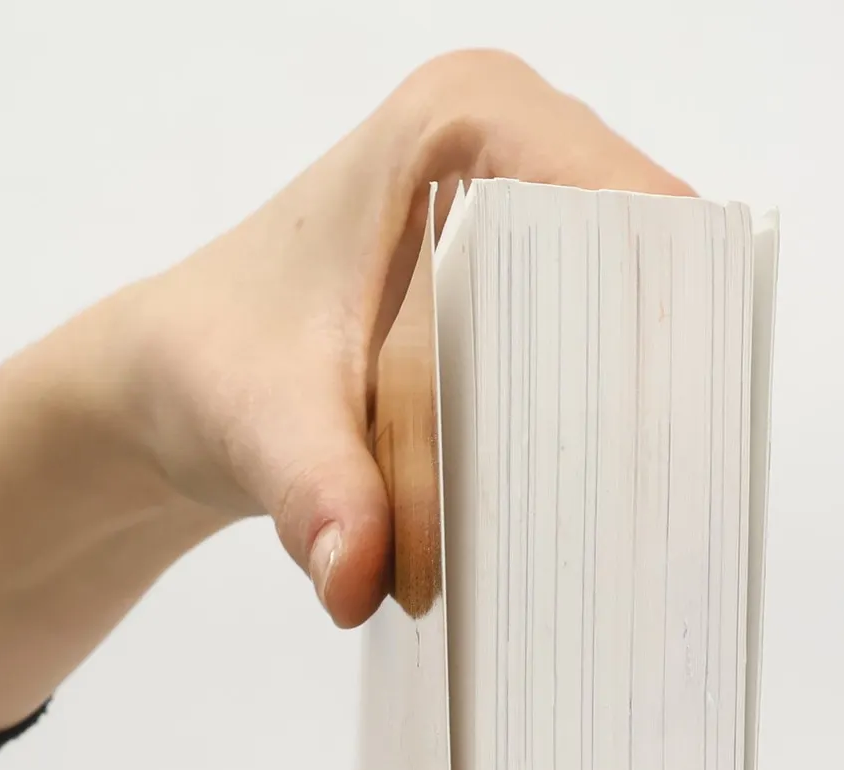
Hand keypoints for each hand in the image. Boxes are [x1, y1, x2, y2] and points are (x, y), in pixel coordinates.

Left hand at [122, 49, 692, 626]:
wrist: (180, 381)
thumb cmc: (215, 362)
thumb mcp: (259, 425)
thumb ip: (315, 491)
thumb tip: (357, 574)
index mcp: (467, 122)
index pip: (627, 213)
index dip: (662, 322)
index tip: (663, 440)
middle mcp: (520, 144)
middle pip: (651, 271)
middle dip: (660, 388)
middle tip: (652, 509)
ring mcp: (535, 215)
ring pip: (640, 322)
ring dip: (637, 421)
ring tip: (633, 520)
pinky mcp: (535, 284)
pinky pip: (606, 354)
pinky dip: (598, 431)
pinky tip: (593, 505)